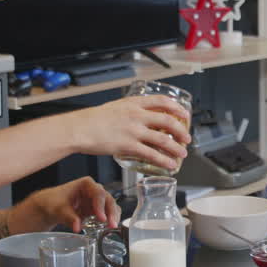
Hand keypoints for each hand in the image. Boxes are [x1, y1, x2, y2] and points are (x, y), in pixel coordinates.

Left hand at [14, 176, 118, 233]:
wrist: (49, 207)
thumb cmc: (53, 202)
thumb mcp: (59, 210)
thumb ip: (69, 218)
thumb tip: (77, 227)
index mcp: (86, 184)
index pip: (98, 193)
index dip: (101, 206)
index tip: (101, 218)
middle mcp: (94, 190)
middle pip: (107, 199)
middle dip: (111, 212)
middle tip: (111, 224)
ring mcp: (96, 201)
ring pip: (111, 206)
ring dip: (113, 216)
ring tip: (112, 227)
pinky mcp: (96, 210)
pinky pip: (108, 214)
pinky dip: (110, 220)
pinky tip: (109, 227)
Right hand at [72, 95, 190, 171]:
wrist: (79, 128)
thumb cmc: (93, 119)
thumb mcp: (116, 106)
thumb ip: (131, 110)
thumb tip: (143, 116)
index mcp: (134, 103)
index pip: (162, 101)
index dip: (177, 108)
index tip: (185, 114)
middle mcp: (136, 115)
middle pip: (167, 120)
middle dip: (181, 130)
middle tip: (187, 138)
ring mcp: (133, 131)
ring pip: (163, 139)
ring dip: (176, 148)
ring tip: (182, 154)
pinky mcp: (128, 146)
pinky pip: (151, 154)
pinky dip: (164, 160)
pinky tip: (170, 165)